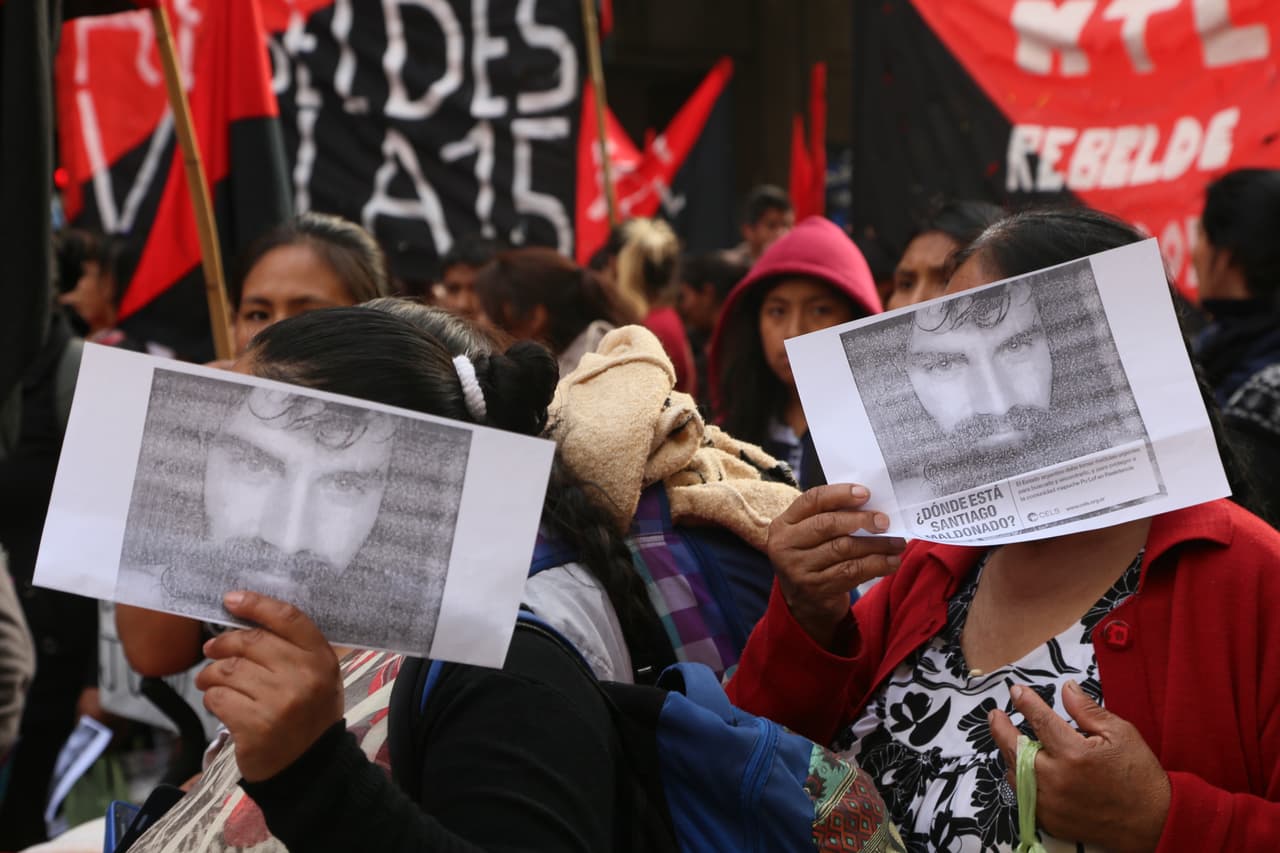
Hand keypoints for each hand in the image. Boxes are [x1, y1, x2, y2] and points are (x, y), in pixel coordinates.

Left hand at [195, 591, 343, 782]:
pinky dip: (212, 698)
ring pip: (228, 670)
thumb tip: (244, 622)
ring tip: (211, 680)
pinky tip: (220, 703)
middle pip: (250, 642)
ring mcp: (280, 702)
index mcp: (320, 658)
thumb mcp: (315, 676)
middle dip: (223, 643)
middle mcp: (303, 676)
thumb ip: (291, 648)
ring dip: (211, 674)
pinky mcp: (255, 725)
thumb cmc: (307, 714)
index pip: (287, 618)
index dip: (256, 605)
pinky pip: (218, 698)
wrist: (309, 766)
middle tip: (212, 649)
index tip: (231, 599)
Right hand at [766, 484, 905, 649]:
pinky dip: (876, 565)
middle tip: (885, 521)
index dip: (839, 494)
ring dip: (876, 545)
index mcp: (783, 524)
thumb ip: (830, 516)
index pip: (811, 500)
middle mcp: (785, 546)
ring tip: (897, 543)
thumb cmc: (813, 557)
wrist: (804, 602)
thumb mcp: (809, 535)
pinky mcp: (816, 589)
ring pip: (843, 549)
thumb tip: (870, 504)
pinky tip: (891, 562)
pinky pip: (852, 572)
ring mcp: (798, 569)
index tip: (865, 493)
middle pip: (827, 525)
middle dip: (861, 520)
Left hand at [988, 680, 1169, 852]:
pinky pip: (1024, 797)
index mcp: (1075, 753)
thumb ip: (1087, 710)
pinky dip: (1021, 781)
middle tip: (995, 715)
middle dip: (1000, 728)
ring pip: (1014, 774)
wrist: (1154, 822)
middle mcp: (1057, 779)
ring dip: (1009, 756)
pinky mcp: (1051, 821)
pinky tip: (1026, 770)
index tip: (1016, 691)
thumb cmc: (1139, 774)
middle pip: (1014, 748)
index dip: (1025, 702)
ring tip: (1012, 742)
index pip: (1039, 720)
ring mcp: (1051, 804)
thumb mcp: (1120, 733)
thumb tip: (1065, 688)